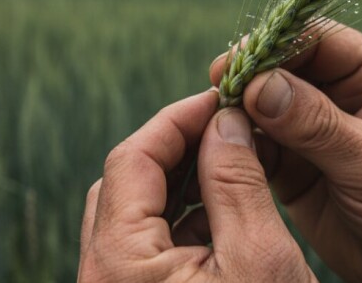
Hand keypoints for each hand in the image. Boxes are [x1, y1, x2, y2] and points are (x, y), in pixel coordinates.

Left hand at [78, 91, 315, 281]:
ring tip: (232, 159)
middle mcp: (101, 279)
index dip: (177, 119)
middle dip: (177, 147)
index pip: (132, 159)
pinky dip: (185, 218)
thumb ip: (236, 181)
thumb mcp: (259, 259)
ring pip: (137, 214)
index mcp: (117, 264)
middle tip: (228, 125)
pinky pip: (150, 247)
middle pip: (126, 183)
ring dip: (182, 181)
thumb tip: (225, 120)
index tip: (221, 98)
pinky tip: (226, 207)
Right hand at [210, 21, 361, 281]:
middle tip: (217, 89)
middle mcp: (344, 94)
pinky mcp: (295, 165)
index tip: (236, 62)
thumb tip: (259, 85)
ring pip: (264, 106)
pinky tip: (218, 148)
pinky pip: (258, 145)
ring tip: (211, 119)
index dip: (275, 44)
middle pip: (284, 68)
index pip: (318, 40)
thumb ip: (317, 124)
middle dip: (250, 77)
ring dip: (237, 111)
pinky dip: (237, 145)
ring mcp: (316, 129)